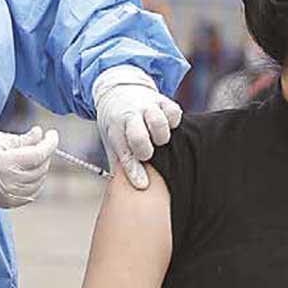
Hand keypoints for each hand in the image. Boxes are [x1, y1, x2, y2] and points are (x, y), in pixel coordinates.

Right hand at [0, 126, 58, 208]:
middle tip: (39, 141)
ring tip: (33, 155)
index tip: (52, 134)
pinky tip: (29, 171)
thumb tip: (39, 134)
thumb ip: (23, 139)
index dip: (50, 142)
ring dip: (41, 167)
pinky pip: (32, 192)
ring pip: (39, 181)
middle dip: (44, 153)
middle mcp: (13, 182)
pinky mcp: (10, 202)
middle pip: (41, 167)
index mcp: (10, 164)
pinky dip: (35, 181)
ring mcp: (12, 195)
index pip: (40, 153)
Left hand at [93, 65, 181, 189]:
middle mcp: (130, 116)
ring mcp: (147, 107)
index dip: (134, 170)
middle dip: (145, 150)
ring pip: (158, 122)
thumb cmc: (119, 126)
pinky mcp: (163, 101)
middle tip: (148, 155)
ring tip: (159, 141)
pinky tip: (169, 128)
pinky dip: (174, 122)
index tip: (142, 185)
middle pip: (138, 135)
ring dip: (161, 135)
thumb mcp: (113, 143)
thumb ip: (121, 166)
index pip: (124, 152)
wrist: (119, 91)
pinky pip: (174, 112)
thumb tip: (126, 195)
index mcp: (116, 128)